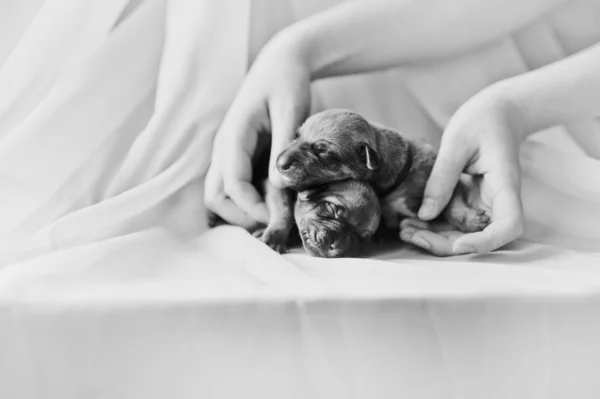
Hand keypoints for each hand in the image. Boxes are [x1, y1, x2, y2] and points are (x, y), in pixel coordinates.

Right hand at [204, 34, 310, 228]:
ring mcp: (227, 155)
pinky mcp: (238, 159)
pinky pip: (233, 189)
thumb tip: (277, 187)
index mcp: (233, 135)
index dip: (253, 207)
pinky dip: (248, 204)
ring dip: (242, 213)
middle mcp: (223, 148)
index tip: (280, 219)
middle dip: (241, 217)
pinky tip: (274, 205)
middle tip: (276, 224)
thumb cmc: (286, 82)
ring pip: (220, 196)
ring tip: (276, 218)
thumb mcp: (290, 110)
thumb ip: (282, 147)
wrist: (279, 65)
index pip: (232, 183)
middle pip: (215, 197)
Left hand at [404, 84, 524, 255]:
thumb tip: (425, 214)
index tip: (458, 244)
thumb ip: (441, 178)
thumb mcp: (456, 143)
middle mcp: (498, 201)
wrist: (498, 111)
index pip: (508, 226)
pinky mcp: (472, 202)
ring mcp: (485, 204)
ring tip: (404, 229)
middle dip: (445, 244)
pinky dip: (434, 226)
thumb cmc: (483, 120)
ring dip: (435, 238)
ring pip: (465, 234)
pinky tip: (410, 222)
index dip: (485, 242)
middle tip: (409, 234)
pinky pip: (455, 222)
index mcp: (505, 185)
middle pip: (481, 238)